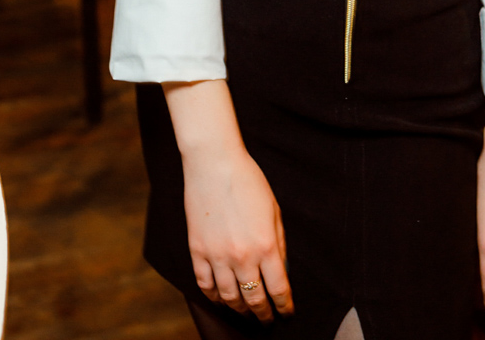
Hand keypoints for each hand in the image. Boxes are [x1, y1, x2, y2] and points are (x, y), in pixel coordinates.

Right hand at [182, 143, 293, 322]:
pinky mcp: (197, 252)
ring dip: (240, 310)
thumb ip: (279, 243)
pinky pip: (205, 286)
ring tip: (246, 313)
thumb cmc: (248, 182)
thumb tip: (282, 271)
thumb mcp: (274, 211)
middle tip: (267, 319)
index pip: (279, 290)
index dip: (284, 307)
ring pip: (230, 299)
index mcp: (266, 245)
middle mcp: (242, 256)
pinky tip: (222, 299)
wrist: (214, 164)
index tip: (286, 313)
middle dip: (263, 314)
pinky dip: (215, 298)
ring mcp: (217, 256)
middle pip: (255, 299)